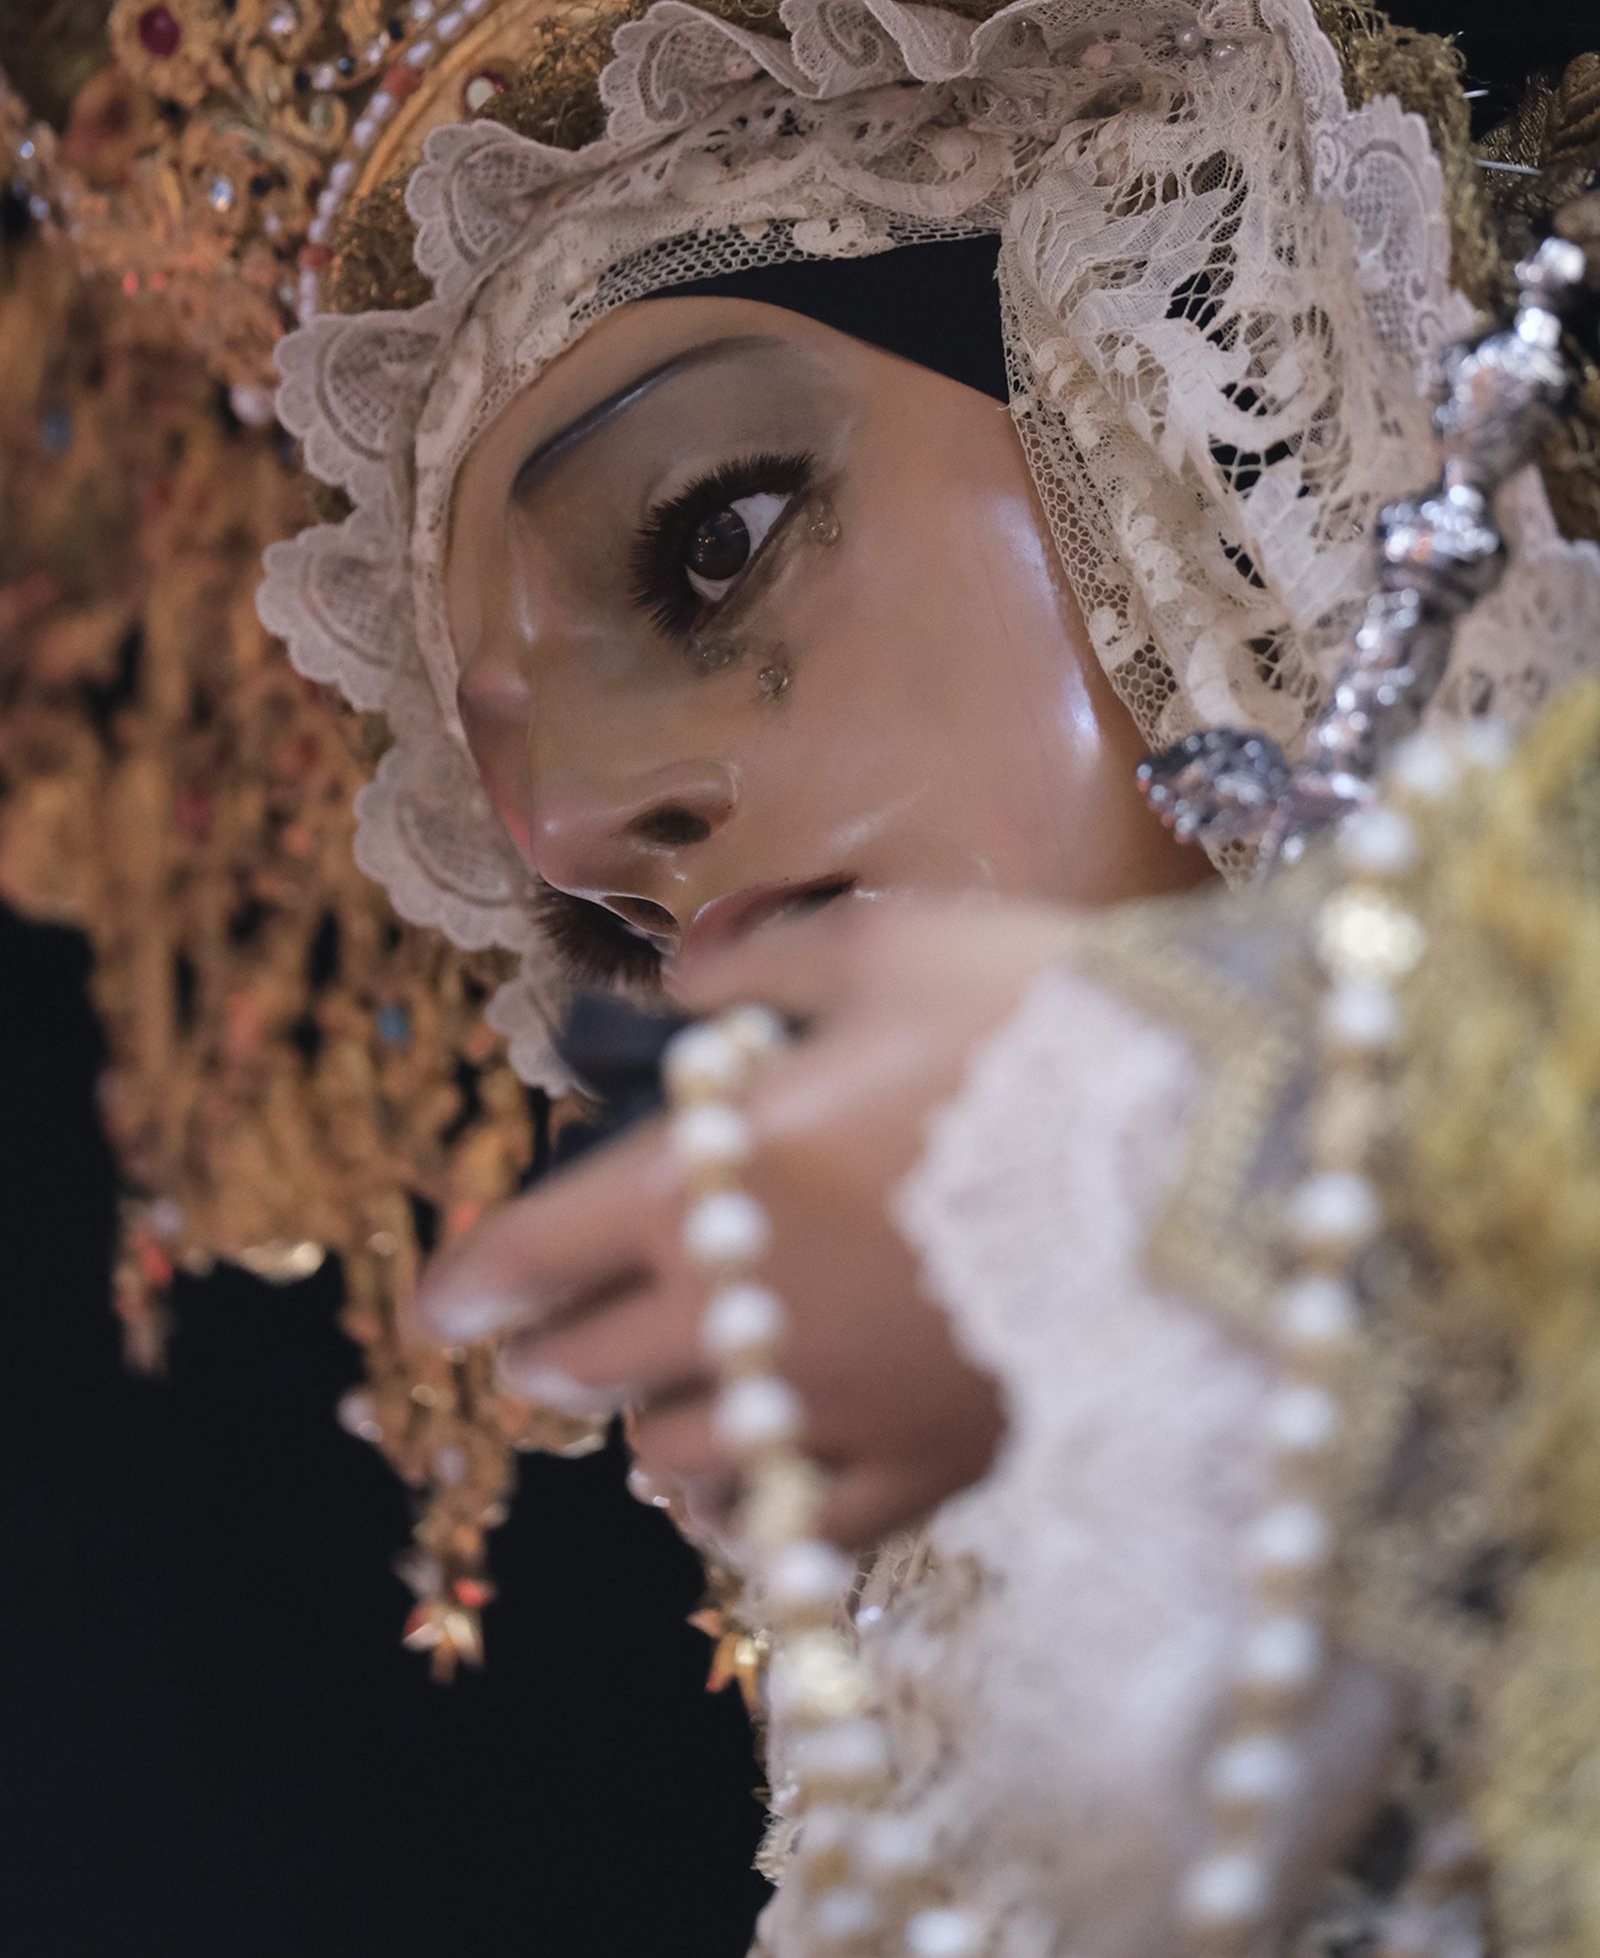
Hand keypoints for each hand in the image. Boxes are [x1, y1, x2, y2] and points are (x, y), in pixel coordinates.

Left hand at [416, 894, 1077, 1547]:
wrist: (1210, 1150)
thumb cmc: (1036, 1021)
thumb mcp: (884, 951)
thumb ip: (761, 978)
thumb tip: (688, 992)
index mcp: (712, 1176)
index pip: (543, 1244)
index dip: (474, 1278)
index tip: (437, 1307)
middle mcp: (746, 1310)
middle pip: (597, 1361)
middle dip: (553, 1352)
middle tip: (539, 1347)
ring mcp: (838, 1406)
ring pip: (686, 1459)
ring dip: (647, 1435)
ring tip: (645, 1424)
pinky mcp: (934, 1468)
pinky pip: (806, 1528)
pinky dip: (757, 1516)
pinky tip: (752, 1499)